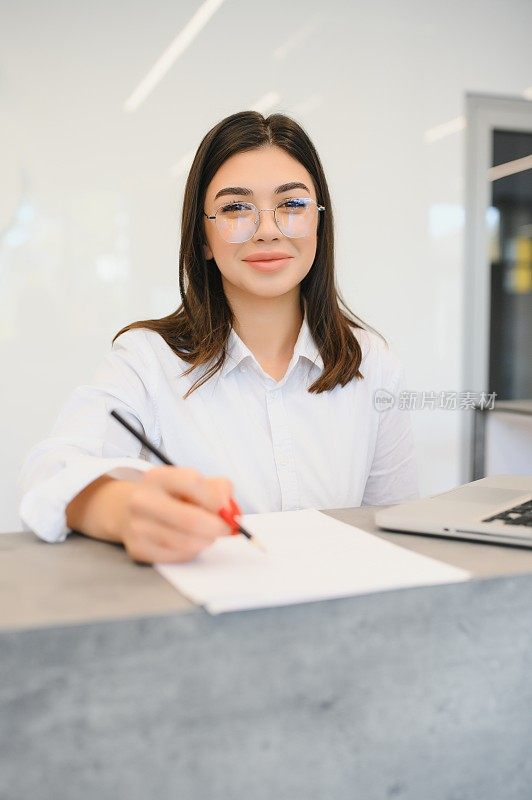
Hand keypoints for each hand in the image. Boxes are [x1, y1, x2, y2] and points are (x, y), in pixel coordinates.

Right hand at [121, 466, 235, 563]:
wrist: (128, 509)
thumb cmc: (170, 496)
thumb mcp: (192, 481)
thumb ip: (218, 489)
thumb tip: (229, 512)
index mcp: (158, 477)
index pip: (192, 482)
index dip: (215, 499)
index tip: (225, 509)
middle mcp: (142, 500)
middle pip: (191, 520)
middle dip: (217, 527)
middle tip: (226, 528)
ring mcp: (137, 527)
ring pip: (188, 543)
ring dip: (206, 540)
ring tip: (205, 533)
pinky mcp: (139, 550)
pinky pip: (179, 556)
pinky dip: (192, 551)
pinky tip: (188, 541)